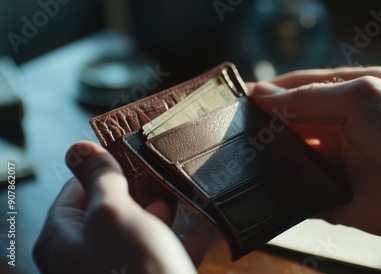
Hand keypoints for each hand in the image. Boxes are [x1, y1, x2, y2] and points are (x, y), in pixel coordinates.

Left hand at [33, 141, 208, 273]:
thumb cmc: (134, 270)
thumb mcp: (114, 213)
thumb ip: (100, 178)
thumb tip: (77, 148)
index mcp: (63, 240)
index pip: (75, 190)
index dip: (102, 168)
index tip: (131, 151)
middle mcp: (82, 259)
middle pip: (107, 212)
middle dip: (138, 192)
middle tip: (161, 171)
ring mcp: (113, 273)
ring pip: (136, 234)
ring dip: (162, 215)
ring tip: (184, 194)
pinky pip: (158, 255)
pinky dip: (179, 240)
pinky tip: (203, 226)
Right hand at [248, 66, 380, 239]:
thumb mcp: (359, 97)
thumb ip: (309, 98)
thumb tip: (263, 95)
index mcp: (349, 96)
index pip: (300, 89)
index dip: (270, 92)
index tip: (239, 97)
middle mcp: (340, 128)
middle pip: (292, 125)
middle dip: (265, 127)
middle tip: (233, 129)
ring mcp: (337, 163)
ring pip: (293, 159)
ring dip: (270, 159)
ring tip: (239, 158)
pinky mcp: (336, 197)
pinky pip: (302, 195)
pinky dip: (284, 193)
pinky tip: (260, 189)